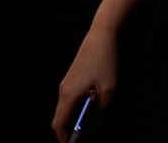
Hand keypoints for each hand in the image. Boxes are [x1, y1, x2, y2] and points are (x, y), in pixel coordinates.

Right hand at [51, 27, 116, 142]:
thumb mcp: (108, 91)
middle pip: (61, 117)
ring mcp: (66, 82)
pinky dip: (77, 108)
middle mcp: (63, 89)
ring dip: (75, 119)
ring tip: (92, 125)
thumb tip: (94, 127)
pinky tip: (91, 109)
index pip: (58, 123)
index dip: (64, 137)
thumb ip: (100, 112)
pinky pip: (69, 99)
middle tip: (87, 137)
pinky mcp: (72, 78)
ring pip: (65, 108)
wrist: (102, 35)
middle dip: (71, 130)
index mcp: (69, 94)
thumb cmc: (105, 61)